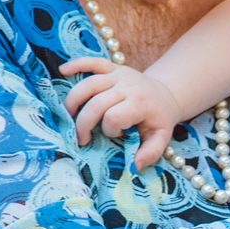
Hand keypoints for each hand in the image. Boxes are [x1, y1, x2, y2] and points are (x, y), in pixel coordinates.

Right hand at [59, 57, 180, 165]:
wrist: (166, 95)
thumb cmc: (159, 119)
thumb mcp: (161, 138)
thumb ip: (150, 153)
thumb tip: (133, 167)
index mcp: (140, 104)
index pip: (114, 116)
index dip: (109, 129)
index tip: (116, 134)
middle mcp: (128, 86)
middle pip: (96, 103)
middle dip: (84, 124)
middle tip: (81, 138)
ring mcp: (119, 74)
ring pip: (88, 85)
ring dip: (73, 102)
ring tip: (67, 117)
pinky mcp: (113, 68)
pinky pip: (93, 61)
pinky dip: (77, 63)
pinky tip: (63, 70)